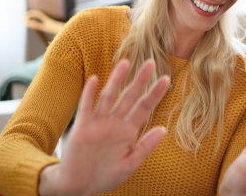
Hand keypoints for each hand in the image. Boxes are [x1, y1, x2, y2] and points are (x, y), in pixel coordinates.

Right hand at [39, 59, 169, 195]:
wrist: (79, 188)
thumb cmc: (105, 176)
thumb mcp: (130, 165)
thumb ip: (145, 146)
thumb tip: (164, 129)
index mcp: (128, 131)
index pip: (144, 108)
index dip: (154, 94)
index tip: (166, 79)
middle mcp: (114, 123)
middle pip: (129, 97)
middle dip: (140, 80)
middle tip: (151, 62)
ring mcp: (98, 124)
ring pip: (108, 97)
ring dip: (116, 80)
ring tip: (125, 63)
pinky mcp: (82, 129)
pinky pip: (86, 108)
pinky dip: (89, 93)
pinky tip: (95, 79)